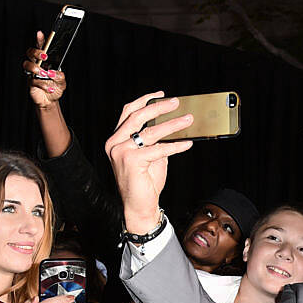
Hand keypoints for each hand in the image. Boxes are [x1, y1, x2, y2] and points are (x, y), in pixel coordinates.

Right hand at [24, 31, 66, 107]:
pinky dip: (43, 84)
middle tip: (44, 56)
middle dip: (36, 52)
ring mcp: (32, 73)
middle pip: (30, 52)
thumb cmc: (56, 87)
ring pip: (27, 64)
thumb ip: (60, 76)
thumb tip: (53, 72)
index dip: (39, 39)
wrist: (51, 100)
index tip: (40, 33)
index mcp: (45, 60)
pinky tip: (50, 88)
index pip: (41, 47)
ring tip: (45, 74)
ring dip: (37, 68)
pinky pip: (33, 80)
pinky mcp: (30, 82)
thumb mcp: (62, 81)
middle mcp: (37, 64)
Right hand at [105, 92, 193, 231]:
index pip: (129, 112)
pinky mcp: (131, 160)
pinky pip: (159, 149)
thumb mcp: (151, 155)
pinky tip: (187, 144)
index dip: (145, 100)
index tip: (161, 95)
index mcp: (116, 139)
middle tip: (177, 103)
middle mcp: (115, 143)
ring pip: (151, 132)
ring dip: (173, 124)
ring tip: (188, 120)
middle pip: (138, 116)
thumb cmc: (145, 183)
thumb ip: (156, 139)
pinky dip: (175, 146)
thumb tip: (174, 123)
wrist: (139, 207)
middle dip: (159, 107)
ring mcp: (121, 151)